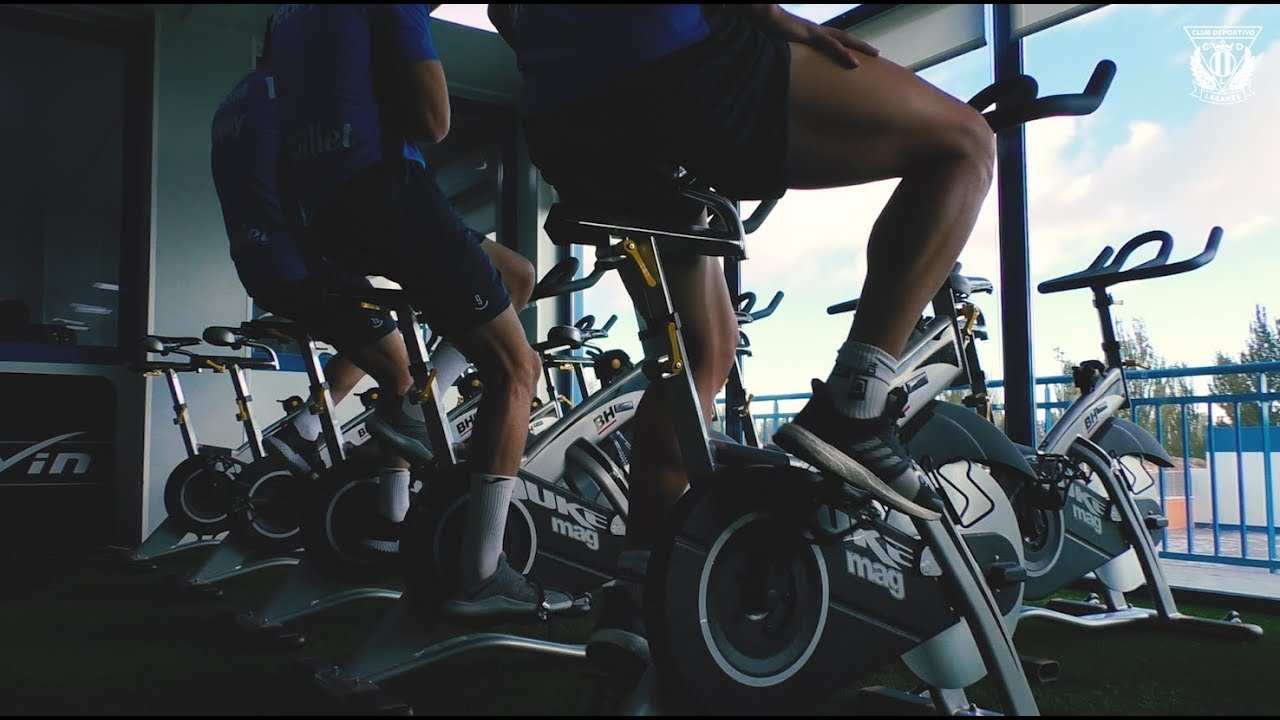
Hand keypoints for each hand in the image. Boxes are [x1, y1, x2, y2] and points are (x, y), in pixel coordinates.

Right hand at [755, 5, 878, 68]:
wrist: (764, 19)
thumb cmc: (769, 32)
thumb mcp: (782, 47)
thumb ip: (789, 55)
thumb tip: (786, 67)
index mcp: (811, 35)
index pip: (834, 41)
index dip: (846, 48)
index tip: (857, 56)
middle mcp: (818, 32)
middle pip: (845, 39)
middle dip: (861, 45)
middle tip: (876, 53)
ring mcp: (816, 32)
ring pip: (844, 41)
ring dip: (860, 47)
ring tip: (875, 54)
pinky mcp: (813, 35)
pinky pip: (833, 46)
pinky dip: (845, 54)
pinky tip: (855, 63)